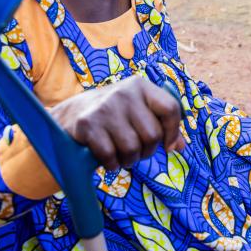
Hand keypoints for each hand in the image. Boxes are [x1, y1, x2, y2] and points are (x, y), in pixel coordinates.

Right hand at [50, 75, 184, 170]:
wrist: (70, 116)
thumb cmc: (112, 117)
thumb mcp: (137, 112)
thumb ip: (161, 126)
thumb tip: (180, 147)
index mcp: (140, 86)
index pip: (170, 108)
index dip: (173, 132)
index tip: (168, 147)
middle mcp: (124, 93)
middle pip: (152, 135)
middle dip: (146, 151)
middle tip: (134, 150)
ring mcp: (105, 107)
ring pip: (132, 149)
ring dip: (128, 160)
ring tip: (120, 154)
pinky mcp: (87, 124)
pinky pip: (110, 156)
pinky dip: (111, 164)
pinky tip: (106, 158)